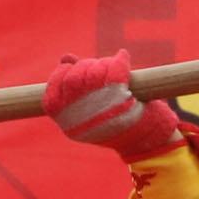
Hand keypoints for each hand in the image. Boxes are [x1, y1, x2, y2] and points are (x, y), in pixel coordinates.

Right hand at [45, 51, 190, 162]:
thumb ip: (72, 85)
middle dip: (85, 67)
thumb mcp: (88, 108)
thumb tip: (64, 58)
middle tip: (99, 69)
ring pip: (93, 70)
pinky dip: (120, 61)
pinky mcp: (120, 98)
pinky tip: (123, 58)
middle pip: (74, 77)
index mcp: (66, 121)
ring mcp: (99, 106)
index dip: (62, 73)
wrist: (145, 139)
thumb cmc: (114, 122)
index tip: (71, 68)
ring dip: (103, 64)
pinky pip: (114, 69)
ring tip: (113, 68)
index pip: (53, 88)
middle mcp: (79, 115)